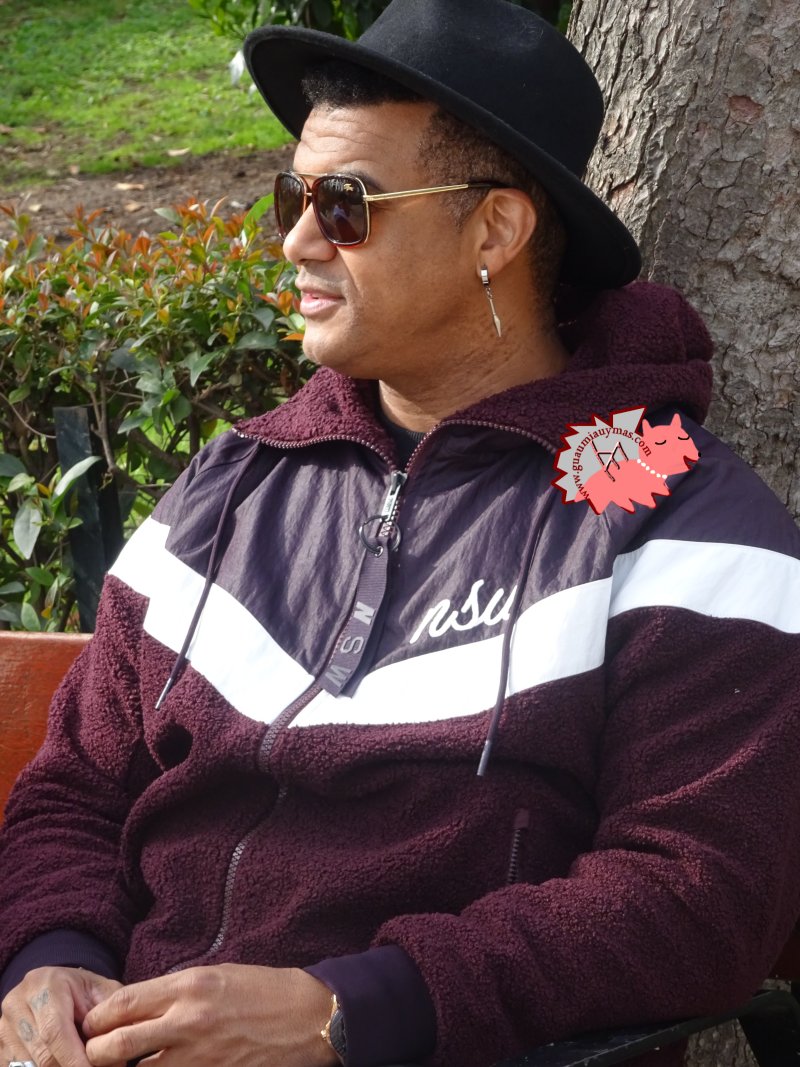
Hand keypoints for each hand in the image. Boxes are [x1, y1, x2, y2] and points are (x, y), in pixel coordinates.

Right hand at [0, 966, 122, 1066]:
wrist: (51, 986)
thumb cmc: (81, 991)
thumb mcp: (100, 992)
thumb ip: (110, 1016)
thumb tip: (116, 1053)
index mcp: (45, 984)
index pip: (55, 1031)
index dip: (75, 1060)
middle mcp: (17, 1003)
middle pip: (41, 1055)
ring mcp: (3, 1026)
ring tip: (80, 1063)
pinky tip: (62, 1063)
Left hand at [83, 963, 337, 1066]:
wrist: (308, 1018)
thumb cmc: (263, 990)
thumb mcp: (216, 975)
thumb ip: (175, 990)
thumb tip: (137, 1006)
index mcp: (189, 985)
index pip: (122, 1003)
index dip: (98, 1018)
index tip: (93, 1025)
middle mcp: (187, 1021)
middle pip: (116, 1046)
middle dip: (97, 1052)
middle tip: (97, 1054)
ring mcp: (198, 1057)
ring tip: (125, 1066)